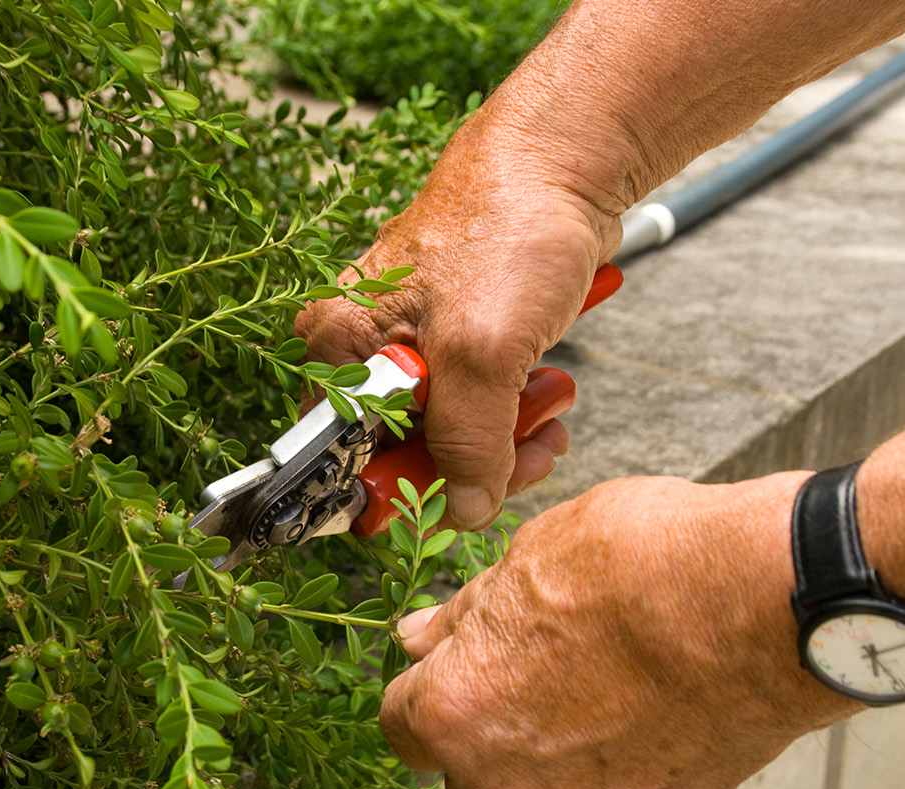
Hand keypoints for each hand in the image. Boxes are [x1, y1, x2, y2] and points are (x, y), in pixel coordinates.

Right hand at [293, 107, 623, 529]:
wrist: (566, 164)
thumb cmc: (508, 230)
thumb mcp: (482, 353)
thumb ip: (468, 444)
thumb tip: (465, 510)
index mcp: (338, 349)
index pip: (343, 460)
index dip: (400, 490)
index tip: (457, 499)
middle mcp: (363, 351)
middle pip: (404, 455)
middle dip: (475, 462)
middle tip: (526, 448)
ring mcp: (414, 349)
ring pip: (453, 437)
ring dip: (510, 437)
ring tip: (550, 404)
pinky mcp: (460, 343)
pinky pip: (483, 407)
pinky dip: (521, 409)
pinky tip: (551, 389)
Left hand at [380, 473, 861, 788]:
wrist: (765, 605)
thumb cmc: (651, 570)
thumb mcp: (530, 558)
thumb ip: (465, 616)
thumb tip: (423, 635)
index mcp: (457, 712)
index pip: (401, 719)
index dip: (430, 683)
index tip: (458, 663)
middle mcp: (504, 784)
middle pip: (464, 767)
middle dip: (487, 723)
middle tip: (540, 666)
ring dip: (543, 760)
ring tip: (598, 690)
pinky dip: (606, 780)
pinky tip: (640, 723)